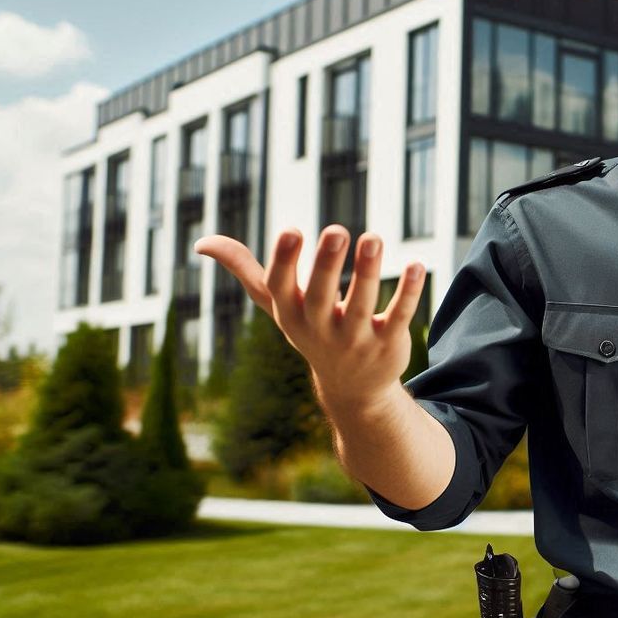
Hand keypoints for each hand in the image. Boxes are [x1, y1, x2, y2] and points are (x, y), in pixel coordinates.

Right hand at [193, 225, 425, 411]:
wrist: (352, 388)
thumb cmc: (311, 330)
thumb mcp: (278, 305)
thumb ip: (246, 270)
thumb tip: (201, 242)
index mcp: (291, 315)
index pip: (280, 289)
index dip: (284, 261)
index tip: (291, 229)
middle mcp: (320, 328)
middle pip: (320, 296)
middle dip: (326, 264)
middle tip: (336, 229)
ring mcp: (354, 339)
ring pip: (361, 305)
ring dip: (367, 272)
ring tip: (373, 237)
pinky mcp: (388, 343)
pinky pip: (398, 316)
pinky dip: (408, 292)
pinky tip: (417, 265)